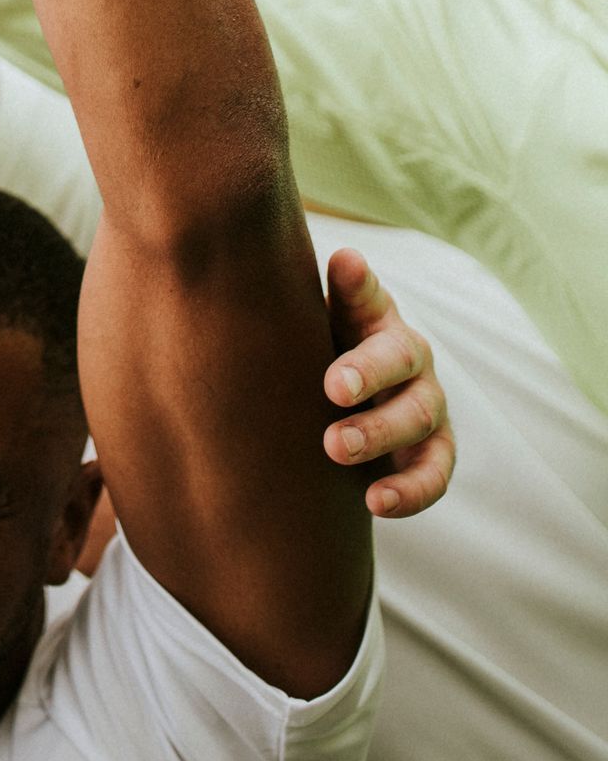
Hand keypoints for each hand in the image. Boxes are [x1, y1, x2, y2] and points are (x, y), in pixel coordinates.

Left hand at [322, 247, 455, 518]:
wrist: (344, 381)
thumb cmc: (326, 337)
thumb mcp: (331, 313)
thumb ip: (342, 292)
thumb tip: (346, 257)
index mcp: (383, 323)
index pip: (381, 328)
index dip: (364, 358)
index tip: (333, 385)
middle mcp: (413, 361)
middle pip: (403, 375)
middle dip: (369, 398)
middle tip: (332, 425)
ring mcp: (428, 405)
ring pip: (419, 423)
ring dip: (382, 441)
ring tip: (341, 456)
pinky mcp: (434, 450)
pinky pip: (434, 474)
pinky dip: (411, 492)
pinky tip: (377, 503)